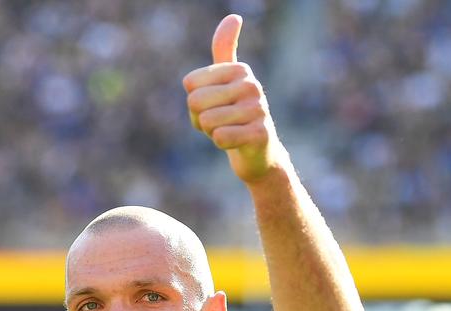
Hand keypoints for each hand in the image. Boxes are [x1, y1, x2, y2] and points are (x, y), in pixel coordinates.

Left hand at [183, 14, 286, 183]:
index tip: (215, 106)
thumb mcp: (227, 81)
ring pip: (207, 121)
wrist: (259, 153)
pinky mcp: (260, 134)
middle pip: (196, 101)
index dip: (195, 102)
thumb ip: (225, 49)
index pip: (190, 84)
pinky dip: (222, 144)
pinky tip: (236, 143)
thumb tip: (234, 16)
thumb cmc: (236, 115)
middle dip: (201, 119)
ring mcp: (258, 110)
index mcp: (240, 70)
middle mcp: (252, 85)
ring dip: (211, 132)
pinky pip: (220, 137)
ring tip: (229, 131)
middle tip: (221, 123)